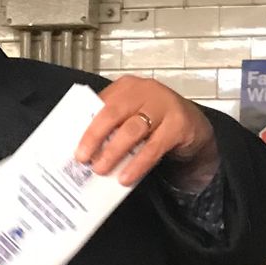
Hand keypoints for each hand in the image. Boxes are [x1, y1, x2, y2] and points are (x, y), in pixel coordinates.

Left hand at [78, 76, 218, 189]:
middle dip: (94, 137)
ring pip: (132, 130)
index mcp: (126, 88)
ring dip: (113, 152)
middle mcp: (144, 91)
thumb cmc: (154, 121)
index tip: (72, 145)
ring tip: (100, 169)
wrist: (193, 126)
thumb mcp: (131, 116)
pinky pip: (153, 148)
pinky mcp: (178, 125)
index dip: (84, 126)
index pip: (99, 105)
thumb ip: (111, 125)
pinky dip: (137, 164)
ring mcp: (163, 106)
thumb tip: (84, 148)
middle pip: (112, 113)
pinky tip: (126, 176)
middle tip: (82, 158)